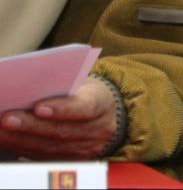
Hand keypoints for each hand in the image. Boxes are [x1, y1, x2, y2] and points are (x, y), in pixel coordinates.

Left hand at [0, 76, 119, 159]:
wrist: (110, 116)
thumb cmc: (89, 94)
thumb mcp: (84, 84)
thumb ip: (63, 86)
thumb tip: (28, 88)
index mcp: (103, 104)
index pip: (85, 108)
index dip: (62, 109)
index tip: (38, 107)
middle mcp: (98, 130)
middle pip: (62, 131)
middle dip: (31, 126)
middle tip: (6, 119)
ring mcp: (86, 148)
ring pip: (50, 147)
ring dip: (21, 139)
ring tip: (0, 130)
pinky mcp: (72, 159)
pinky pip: (45, 156)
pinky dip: (23, 148)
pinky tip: (7, 140)